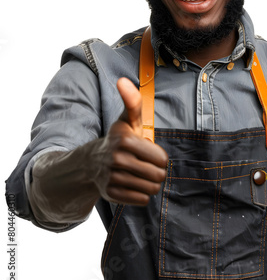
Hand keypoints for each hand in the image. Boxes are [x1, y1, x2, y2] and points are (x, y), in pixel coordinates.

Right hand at [88, 77, 167, 205]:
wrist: (91, 163)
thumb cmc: (117, 139)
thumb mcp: (127, 120)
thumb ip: (132, 102)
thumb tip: (122, 80)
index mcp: (125, 141)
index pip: (161, 159)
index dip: (159, 157)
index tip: (149, 152)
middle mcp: (117, 161)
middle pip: (158, 175)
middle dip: (156, 171)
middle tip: (145, 165)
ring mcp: (113, 179)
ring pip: (151, 189)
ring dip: (150, 183)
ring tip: (139, 174)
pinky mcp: (111, 195)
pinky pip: (142, 200)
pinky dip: (141, 194)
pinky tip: (132, 184)